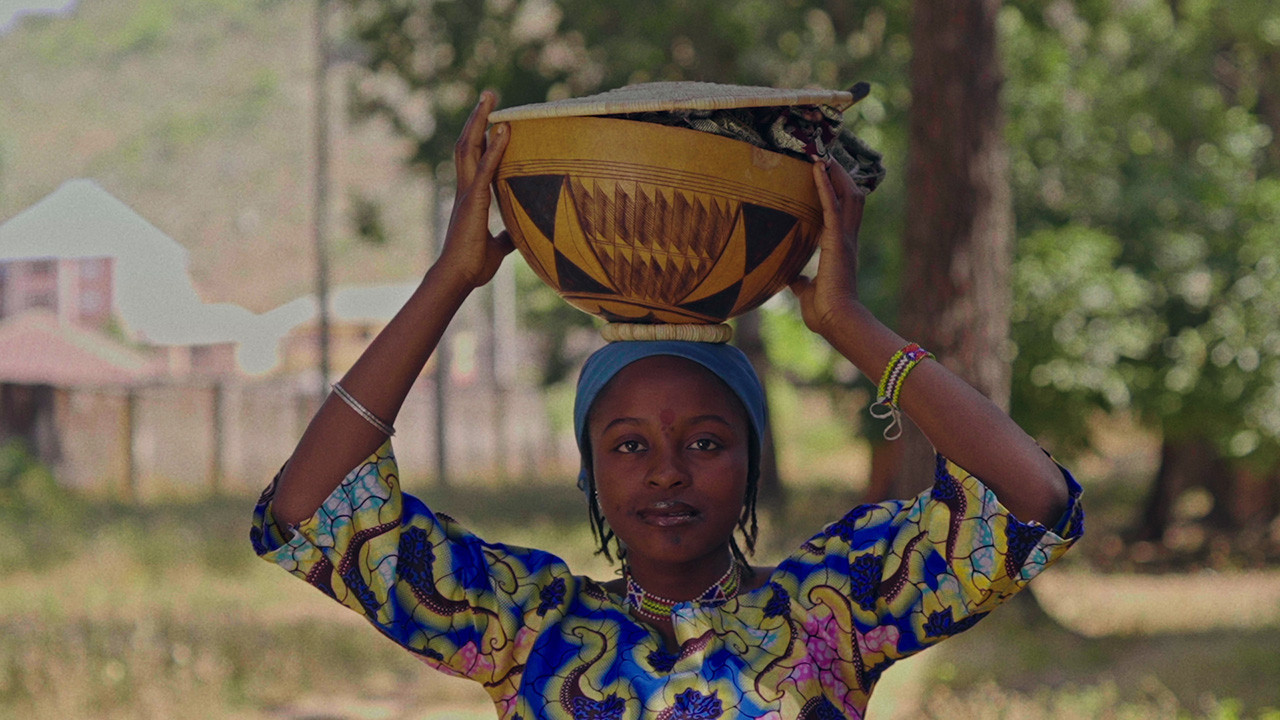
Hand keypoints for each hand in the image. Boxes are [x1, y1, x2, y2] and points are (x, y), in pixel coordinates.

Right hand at [436, 90, 514, 291]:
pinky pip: (485, 170)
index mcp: (472, 196)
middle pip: (468, 143)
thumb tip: (520, 231)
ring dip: (480, 122)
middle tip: (489, 94)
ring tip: (490, 99)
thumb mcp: (498, 246)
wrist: (458, 277)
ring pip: (470, 148)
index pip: (475, 158)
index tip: (493, 117)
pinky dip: (495, 149)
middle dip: (478, 117)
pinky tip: (503, 131)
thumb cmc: (474, 264)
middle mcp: (466, 189)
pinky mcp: (473, 202)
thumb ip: (507, 234)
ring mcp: (468, 193)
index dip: (483, 136)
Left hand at [789, 157, 866, 337]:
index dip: (838, 192)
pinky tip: (817, 169)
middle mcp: (846, 239)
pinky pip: (831, 205)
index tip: (829, 175)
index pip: (843, 212)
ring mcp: (844, 238)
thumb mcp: (807, 291)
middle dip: (841, 175)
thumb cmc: (824, 311)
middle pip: (851, 197)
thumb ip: (801, 280)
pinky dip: (824, 185)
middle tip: (828, 155)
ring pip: (847, 195)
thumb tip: (791, 277)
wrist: (835, 320)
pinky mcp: (836, 241)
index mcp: (840, 249)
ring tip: (823, 155)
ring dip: (836, 174)